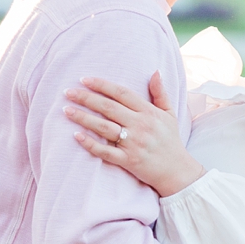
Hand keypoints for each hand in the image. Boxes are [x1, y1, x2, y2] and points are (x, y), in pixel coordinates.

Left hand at [66, 72, 203, 196]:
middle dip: (86, 98)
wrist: (178, 172)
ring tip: (66, 110)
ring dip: (83, 118)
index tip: (84, 79)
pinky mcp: (129, 161)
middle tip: (67, 92)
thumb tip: (156, 71)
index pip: (122, 93)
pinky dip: (90, 144)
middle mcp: (140, 125)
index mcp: (149, 112)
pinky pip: (106, 152)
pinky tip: (76, 136)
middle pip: (109, 107)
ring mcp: (134, 144)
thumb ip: (161, 92)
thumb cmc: (171, 141)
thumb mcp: (170, 114)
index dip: (102, 85)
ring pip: (104, 127)